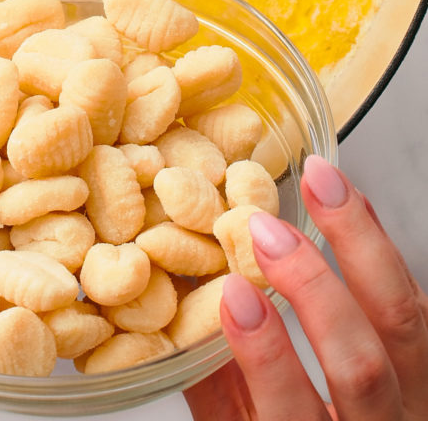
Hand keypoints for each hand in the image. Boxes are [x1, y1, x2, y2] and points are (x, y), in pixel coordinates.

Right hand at [184, 155, 427, 418]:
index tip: (233, 293)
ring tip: (321, 181)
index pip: (296, 417)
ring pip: (408, 317)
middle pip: (363, 365)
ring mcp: (421, 395)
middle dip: (314, 290)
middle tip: (266, 231)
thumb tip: (175, 306)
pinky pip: (415, 294)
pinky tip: (348, 200)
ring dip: (360, 240)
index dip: (266, 356)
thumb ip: (216, 386)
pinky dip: (377, 239)